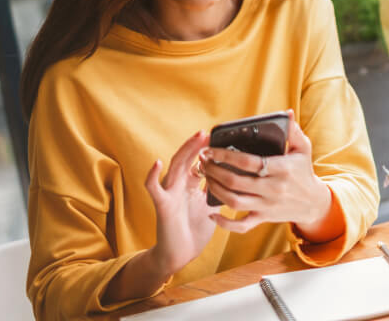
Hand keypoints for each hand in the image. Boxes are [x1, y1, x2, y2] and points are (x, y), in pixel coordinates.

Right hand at [145, 130, 218, 278]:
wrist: (180, 254)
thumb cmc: (195, 229)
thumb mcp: (211, 205)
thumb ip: (218, 189)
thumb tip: (236, 176)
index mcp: (190, 184)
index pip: (197, 161)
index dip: (206, 149)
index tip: (218, 138)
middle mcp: (178, 184)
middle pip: (187, 158)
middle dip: (196, 145)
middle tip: (207, 132)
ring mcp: (169, 192)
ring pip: (175, 166)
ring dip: (185, 151)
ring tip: (195, 139)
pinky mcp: (162, 205)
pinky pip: (153, 189)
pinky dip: (152, 176)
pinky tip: (156, 163)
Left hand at [202, 111, 331, 235]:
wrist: (313, 203)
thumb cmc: (304, 171)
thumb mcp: (303, 148)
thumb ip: (293, 130)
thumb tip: (287, 113)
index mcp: (281, 169)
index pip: (249, 162)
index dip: (226, 156)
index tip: (211, 149)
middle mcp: (273, 189)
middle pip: (236, 182)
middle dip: (214, 170)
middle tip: (202, 160)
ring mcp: (267, 206)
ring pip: (235, 202)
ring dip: (215, 189)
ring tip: (205, 176)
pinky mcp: (263, 219)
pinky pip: (241, 225)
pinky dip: (225, 223)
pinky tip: (212, 212)